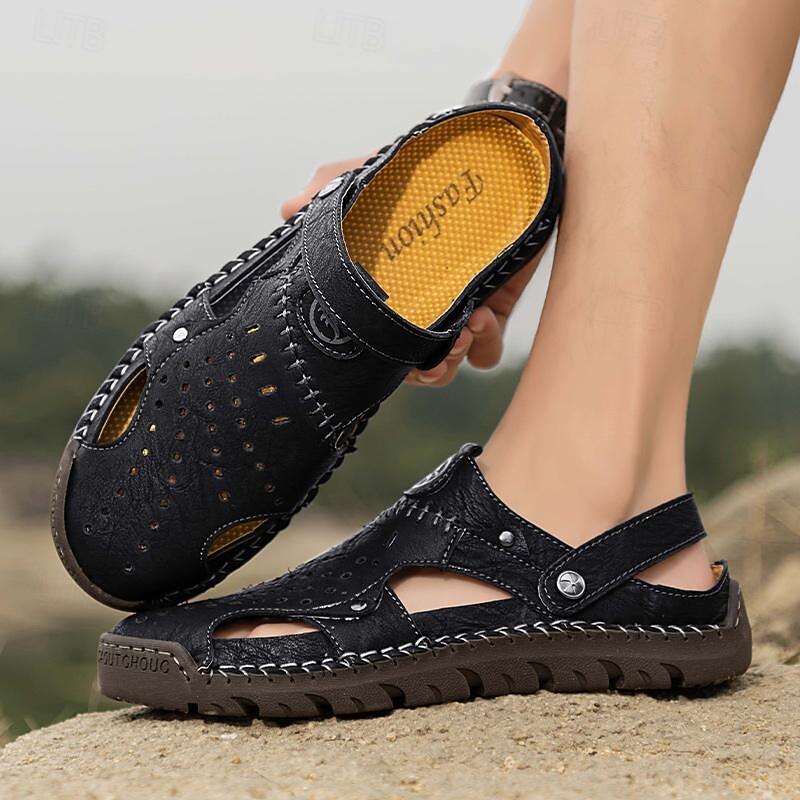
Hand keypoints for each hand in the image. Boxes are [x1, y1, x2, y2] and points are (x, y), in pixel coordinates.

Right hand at [282, 156, 540, 386]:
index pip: (373, 340)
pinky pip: (489, 351)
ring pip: (447, 364)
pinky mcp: (496, 305)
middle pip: (408, 364)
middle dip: (414, 370)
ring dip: (447, 362)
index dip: (374, 361)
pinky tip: (481, 318)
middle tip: (425, 358)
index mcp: (389, 287)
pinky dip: (485, 346)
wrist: (499, 159)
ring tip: (456, 335)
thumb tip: (288, 210)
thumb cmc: (432, 170)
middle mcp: (420, 305)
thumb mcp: (374, 174)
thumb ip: (330, 187)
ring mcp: (457, 309)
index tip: (380, 357)